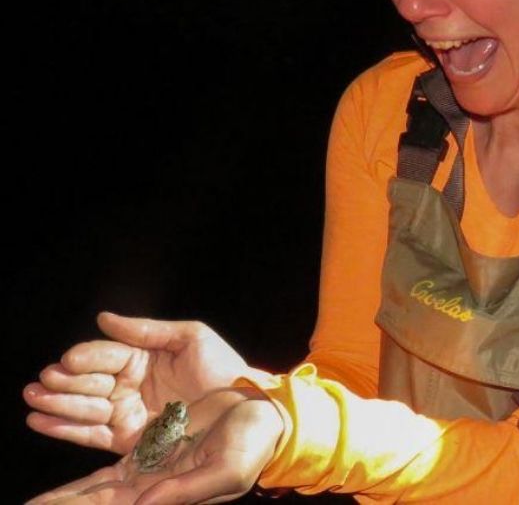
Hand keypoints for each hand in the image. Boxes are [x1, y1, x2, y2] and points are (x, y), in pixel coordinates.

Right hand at [25, 312, 253, 453]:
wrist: (246, 406)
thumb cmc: (222, 367)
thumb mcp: (191, 338)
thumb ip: (148, 330)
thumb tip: (104, 318)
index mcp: (140, 358)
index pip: (106, 355)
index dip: (87, 357)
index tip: (70, 359)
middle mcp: (128, 385)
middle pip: (89, 382)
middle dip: (65, 382)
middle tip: (44, 381)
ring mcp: (127, 412)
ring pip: (86, 407)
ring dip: (57, 404)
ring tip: (34, 399)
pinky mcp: (128, 439)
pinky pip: (92, 435)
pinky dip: (65, 429)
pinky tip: (40, 421)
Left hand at [28, 387, 282, 504]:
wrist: (265, 414)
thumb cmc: (252, 445)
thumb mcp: (226, 471)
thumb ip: (184, 492)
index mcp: (163, 492)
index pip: (108, 503)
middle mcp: (149, 480)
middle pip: (94, 493)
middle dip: (61, 497)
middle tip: (29, 503)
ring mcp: (148, 458)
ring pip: (95, 462)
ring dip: (67, 454)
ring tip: (37, 433)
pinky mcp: (149, 433)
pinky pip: (108, 433)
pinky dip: (83, 427)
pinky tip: (61, 423)